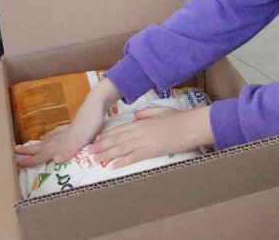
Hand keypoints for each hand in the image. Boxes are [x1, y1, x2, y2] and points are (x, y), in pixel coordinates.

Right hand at [15, 78, 120, 166]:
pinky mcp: (72, 126)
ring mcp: (66, 130)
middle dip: (29, 151)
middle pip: (43, 146)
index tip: (18, 164)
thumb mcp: (83, 139)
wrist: (97, 103)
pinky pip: (57, 132)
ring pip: (48, 140)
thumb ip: (69, 149)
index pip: (45, 153)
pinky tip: (45, 137)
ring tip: (26, 147)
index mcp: (64, 142)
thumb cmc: (92, 122)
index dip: (33, 160)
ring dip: (37, 145)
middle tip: (14, 153)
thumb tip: (54, 160)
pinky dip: (49, 136)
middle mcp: (62, 137)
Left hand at [89, 105, 213, 168]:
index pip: (120, 129)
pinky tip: (113, 166)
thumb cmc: (178, 119)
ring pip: (121, 148)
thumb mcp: (161, 111)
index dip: (107, 134)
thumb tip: (135, 116)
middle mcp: (139, 131)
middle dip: (102, 145)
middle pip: (117, 138)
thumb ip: (146, 113)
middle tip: (89, 151)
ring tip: (96, 159)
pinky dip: (123, 161)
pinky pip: (134, 157)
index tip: (96, 139)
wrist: (189, 125)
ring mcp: (144, 140)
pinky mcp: (151, 150)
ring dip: (107, 154)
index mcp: (142, 122)